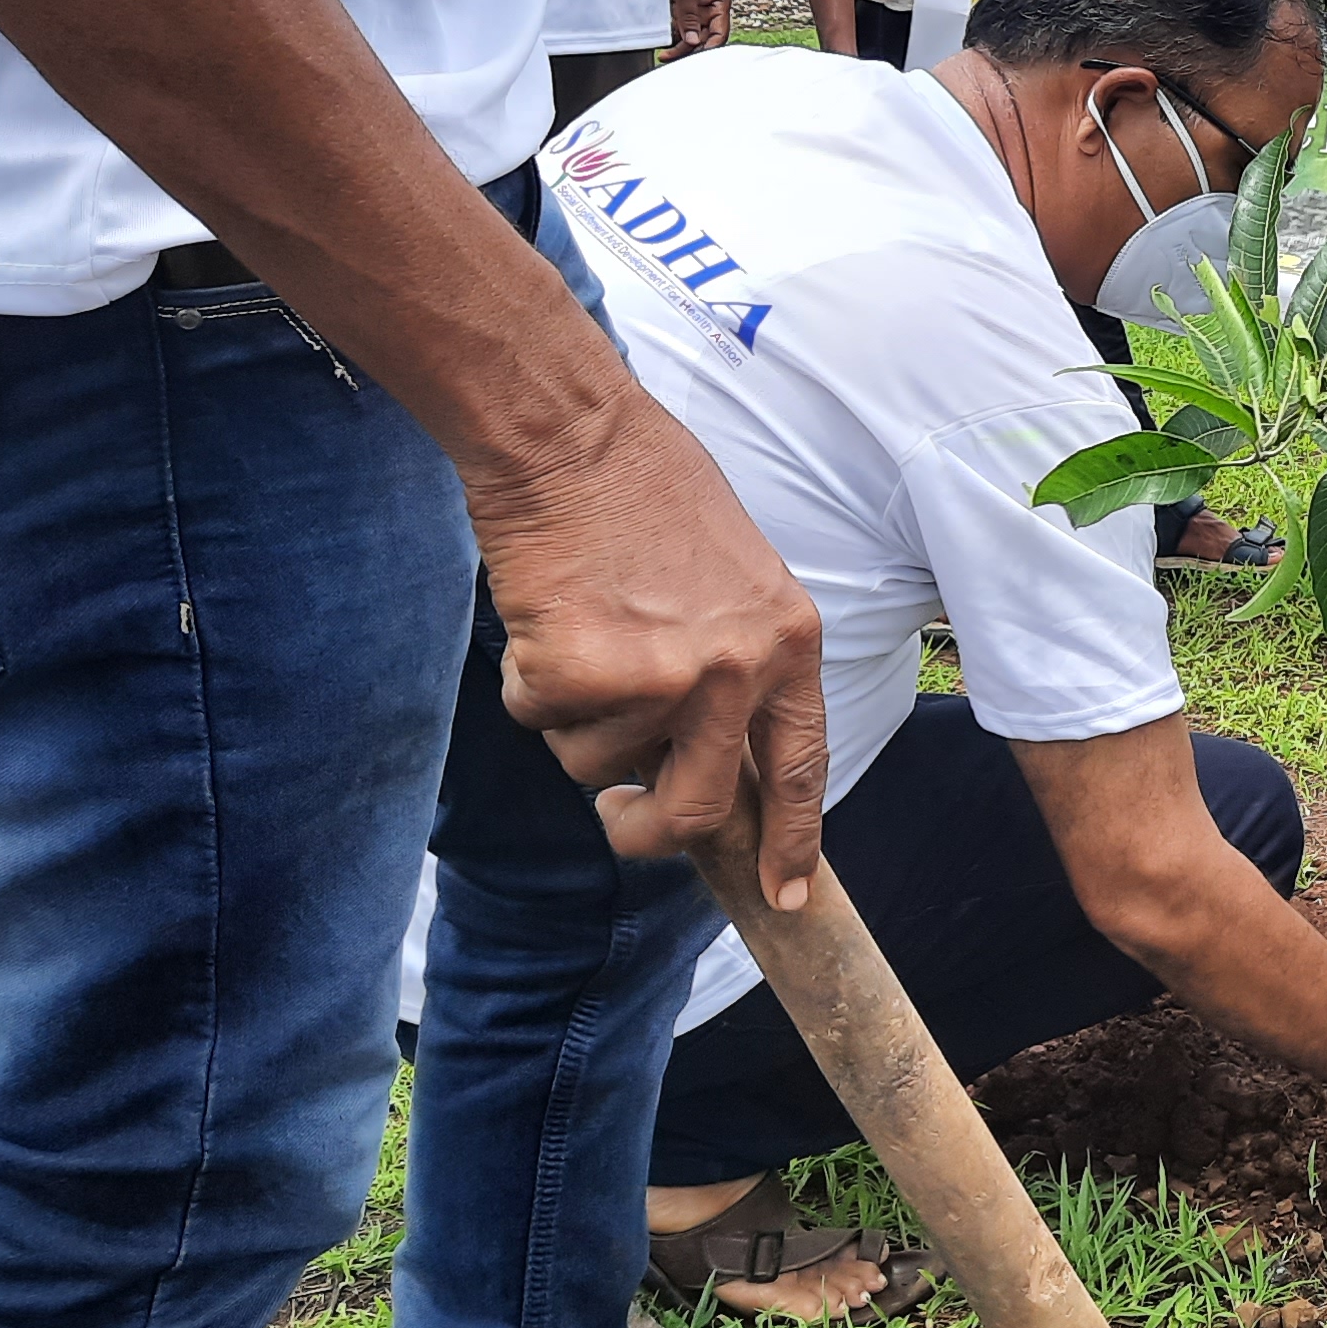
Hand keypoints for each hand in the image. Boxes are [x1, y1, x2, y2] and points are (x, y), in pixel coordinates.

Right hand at [466, 388, 831, 905]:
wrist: (573, 433)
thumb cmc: (646, 491)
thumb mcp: (735, 580)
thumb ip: (734, 666)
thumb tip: (704, 753)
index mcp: (789, 643)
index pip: (799, 767)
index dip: (791, 840)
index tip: (786, 894)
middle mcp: (738, 669)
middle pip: (697, 811)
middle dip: (646, 832)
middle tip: (616, 817)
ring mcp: (662, 676)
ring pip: (599, 761)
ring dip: (575, 715)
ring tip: (580, 628)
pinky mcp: (582, 674)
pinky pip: (540, 719)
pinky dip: (527, 681)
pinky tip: (544, 615)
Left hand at [666, 0, 729, 55]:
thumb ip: (689, 17)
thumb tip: (692, 40)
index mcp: (719, 5)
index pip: (719, 34)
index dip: (709, 47)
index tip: (695, 56)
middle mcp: (709, 10)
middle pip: (705, 38)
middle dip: (690, 49)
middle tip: (673, 57)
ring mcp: (696, 11)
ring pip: (692, 36)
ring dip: (680, 45)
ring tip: (667, 53)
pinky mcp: (683, 9)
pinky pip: (681, 28)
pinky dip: (675, 36)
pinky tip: (667, 42)